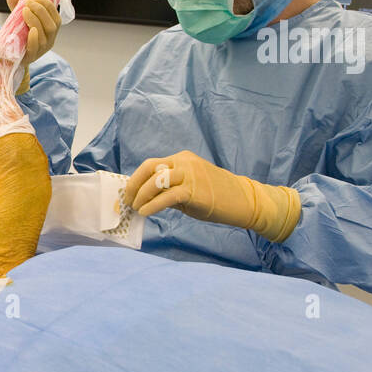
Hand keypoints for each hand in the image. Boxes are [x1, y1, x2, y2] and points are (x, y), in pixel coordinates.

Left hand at [5, 0, 61, 77]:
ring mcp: (42, 50)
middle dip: (41, 11)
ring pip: (45, 35)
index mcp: (51, 29)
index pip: (55, 15)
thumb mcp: (19, 19)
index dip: (47, 4)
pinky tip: (30, 30)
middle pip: (52, 25)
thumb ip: (16, 6)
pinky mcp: (31, 57)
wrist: (9, 56)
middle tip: (28, 3)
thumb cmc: (19, 36)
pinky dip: (34, 38)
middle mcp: (50, 40)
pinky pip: (35, 48)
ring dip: (36, 20)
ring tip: (25, 11)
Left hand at [125, 150, 301, 243]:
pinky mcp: (195, 190)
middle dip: (134, 185)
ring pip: (156, 181)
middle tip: (128, 200)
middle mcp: (184, 162)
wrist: (243, 200)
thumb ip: (169, 188)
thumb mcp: (189, 187)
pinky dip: (153, 205)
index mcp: (181, 158)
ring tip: (137, 208)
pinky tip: (146, 212)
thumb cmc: (215, 195)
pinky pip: (167, 196)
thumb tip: (145, 198)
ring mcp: (190, 174)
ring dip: (141, 195)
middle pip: (149, 168)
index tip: (128, 193)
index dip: (136, 179)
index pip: (151, 165)